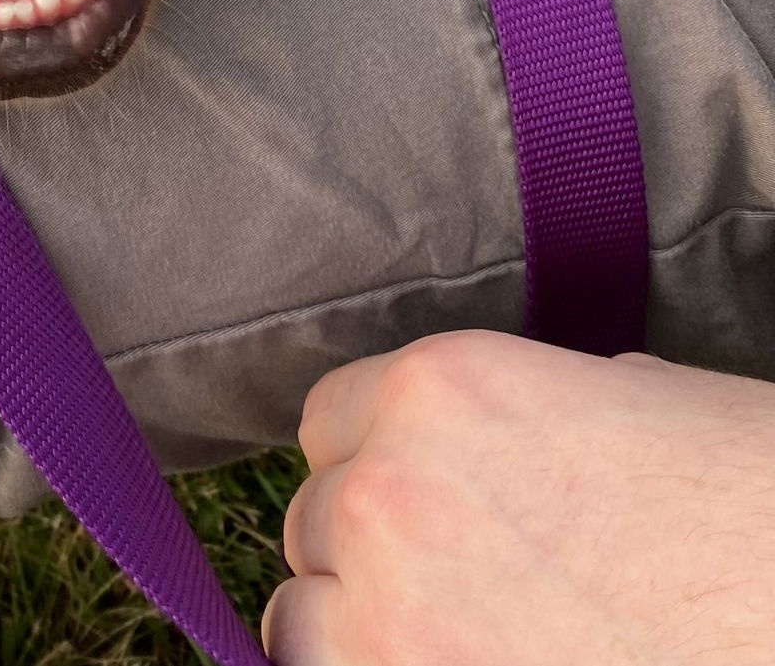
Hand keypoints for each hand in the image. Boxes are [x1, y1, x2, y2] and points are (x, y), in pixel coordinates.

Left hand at [263, 330, 774, 664]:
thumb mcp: (636, 404)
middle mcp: (390, 491)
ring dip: (352, 634)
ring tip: (438, 643)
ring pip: (300, 624)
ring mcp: (391, 618)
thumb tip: (518, 439)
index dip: (376, 463)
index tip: (421, 503)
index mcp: (441, 389)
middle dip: (368, 552)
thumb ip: (532, 415)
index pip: (330, 421)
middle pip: (314, 522)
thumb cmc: (747, 503)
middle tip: (455, 586)